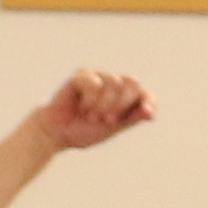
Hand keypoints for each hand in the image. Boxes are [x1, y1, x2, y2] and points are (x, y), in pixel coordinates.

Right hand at [32, 69, 153, 156]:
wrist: (56, 133)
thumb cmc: (82, 130)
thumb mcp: (112, 128)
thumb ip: (131, 118)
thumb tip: (151, 114)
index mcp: (124, 97)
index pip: (145, 93)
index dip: (148, 101)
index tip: (147, 114)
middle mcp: (114, 83)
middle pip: (133, 83)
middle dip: (122, 104)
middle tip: (107, 120)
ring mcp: (98, 76)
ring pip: (115, 82)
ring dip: (104, 104)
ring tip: (91, 116)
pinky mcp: (81, 75)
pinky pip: (95, 82)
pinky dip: (91, 98)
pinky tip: (83, 107)